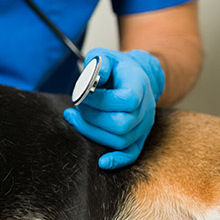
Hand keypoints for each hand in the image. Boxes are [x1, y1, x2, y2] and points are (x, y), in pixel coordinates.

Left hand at [63, 48, 164, 169]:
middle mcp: (145, 108)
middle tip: (77, 105)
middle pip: (120, 124)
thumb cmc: (117, 67)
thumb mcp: (104, 56)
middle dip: (91, 116)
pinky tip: (102, 162)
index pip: (127, 100)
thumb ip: (97, 65)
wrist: (136, 75)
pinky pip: (131, 154)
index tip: (81, 93)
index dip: (100, 100)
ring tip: (74, 116)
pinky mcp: (138, 136)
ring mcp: (143, 125)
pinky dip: (118, 161)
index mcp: (139, 86)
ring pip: (119, 140)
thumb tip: (89, 81)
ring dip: (91, 131)